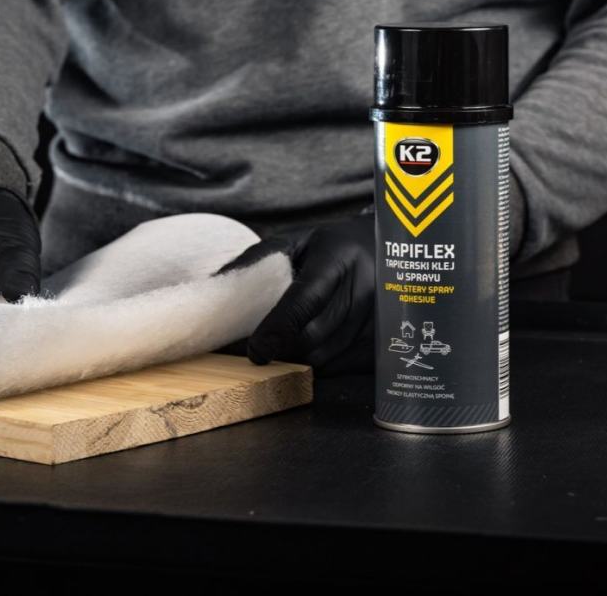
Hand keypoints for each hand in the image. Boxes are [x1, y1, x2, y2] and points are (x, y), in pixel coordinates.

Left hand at [214, 213, 374, 375]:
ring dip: (294, 358)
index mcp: (339, 258)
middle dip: (279, 347)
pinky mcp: (382, 340)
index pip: (305, 300)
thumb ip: (258, 259)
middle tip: (257, 346)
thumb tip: (214, 286)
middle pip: (312, 337)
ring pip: (324, 357)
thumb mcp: (298, 240)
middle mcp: (364, 289)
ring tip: (282, 342)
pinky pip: (339, 367)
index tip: (255, 348)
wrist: (391, 251)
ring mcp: (379, 319)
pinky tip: (309, 345)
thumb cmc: (334, 246)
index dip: (276, 328)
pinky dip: (316, 363)